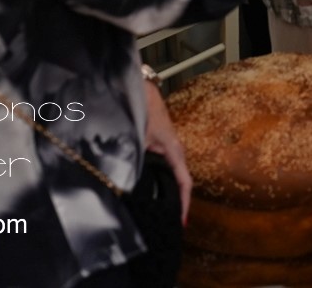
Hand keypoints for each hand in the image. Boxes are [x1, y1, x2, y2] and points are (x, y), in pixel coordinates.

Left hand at [140, 78, 191, 222]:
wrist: (139, 86)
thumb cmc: (143, 107)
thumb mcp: (138, 135)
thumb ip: (135, 158)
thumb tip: (128, 183)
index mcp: (174, 151)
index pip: (184, 183)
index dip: (183, 206)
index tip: (180, 224)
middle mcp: (174, 152)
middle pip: (178, 183)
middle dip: (174, 205)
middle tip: (165, 226)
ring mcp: (166, 149)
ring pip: (169, 177)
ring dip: (165, 194)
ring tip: (157, 214)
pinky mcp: (157, 146)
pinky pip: (162, 170)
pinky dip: (158, 184)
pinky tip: (146, 192)